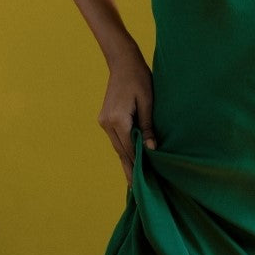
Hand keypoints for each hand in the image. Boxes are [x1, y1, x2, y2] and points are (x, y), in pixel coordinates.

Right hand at [97, 47, 156, 184]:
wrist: (123, 62)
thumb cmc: (140, 79)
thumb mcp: (148, 102)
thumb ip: (147, 127)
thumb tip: (150, 150)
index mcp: (117, 120)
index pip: (128, 150)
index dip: (137, 166)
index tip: (144, 184)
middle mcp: (107, 123)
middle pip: (120, 152)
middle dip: (129, 170)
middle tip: (137, 192)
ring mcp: (104, 121)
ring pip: (118, 147)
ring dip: (126, 161)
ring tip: (134, 181)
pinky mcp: (105, 119)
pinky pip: (116, 139)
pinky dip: (123, 150)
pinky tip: (129, 160)